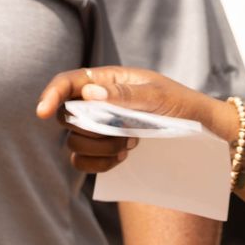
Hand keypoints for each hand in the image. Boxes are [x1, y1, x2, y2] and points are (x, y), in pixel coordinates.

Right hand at [35, 66, 234, 174]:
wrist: (203, 132)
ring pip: (73, 142)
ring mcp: (101, 128)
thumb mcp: (159, 97)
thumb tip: (88, 95)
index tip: (41, 112)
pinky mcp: (105, 150)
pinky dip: (98, 164)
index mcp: (108, 81)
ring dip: (98, 147)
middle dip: (89, 128)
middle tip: (123, 130)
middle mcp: (99, 103)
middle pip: (66, 116)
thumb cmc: (183, 105)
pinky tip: (122, 159)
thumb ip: (125, 95)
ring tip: (129, 145)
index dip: (51, 94)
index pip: (68, 83)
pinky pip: (83, 161)